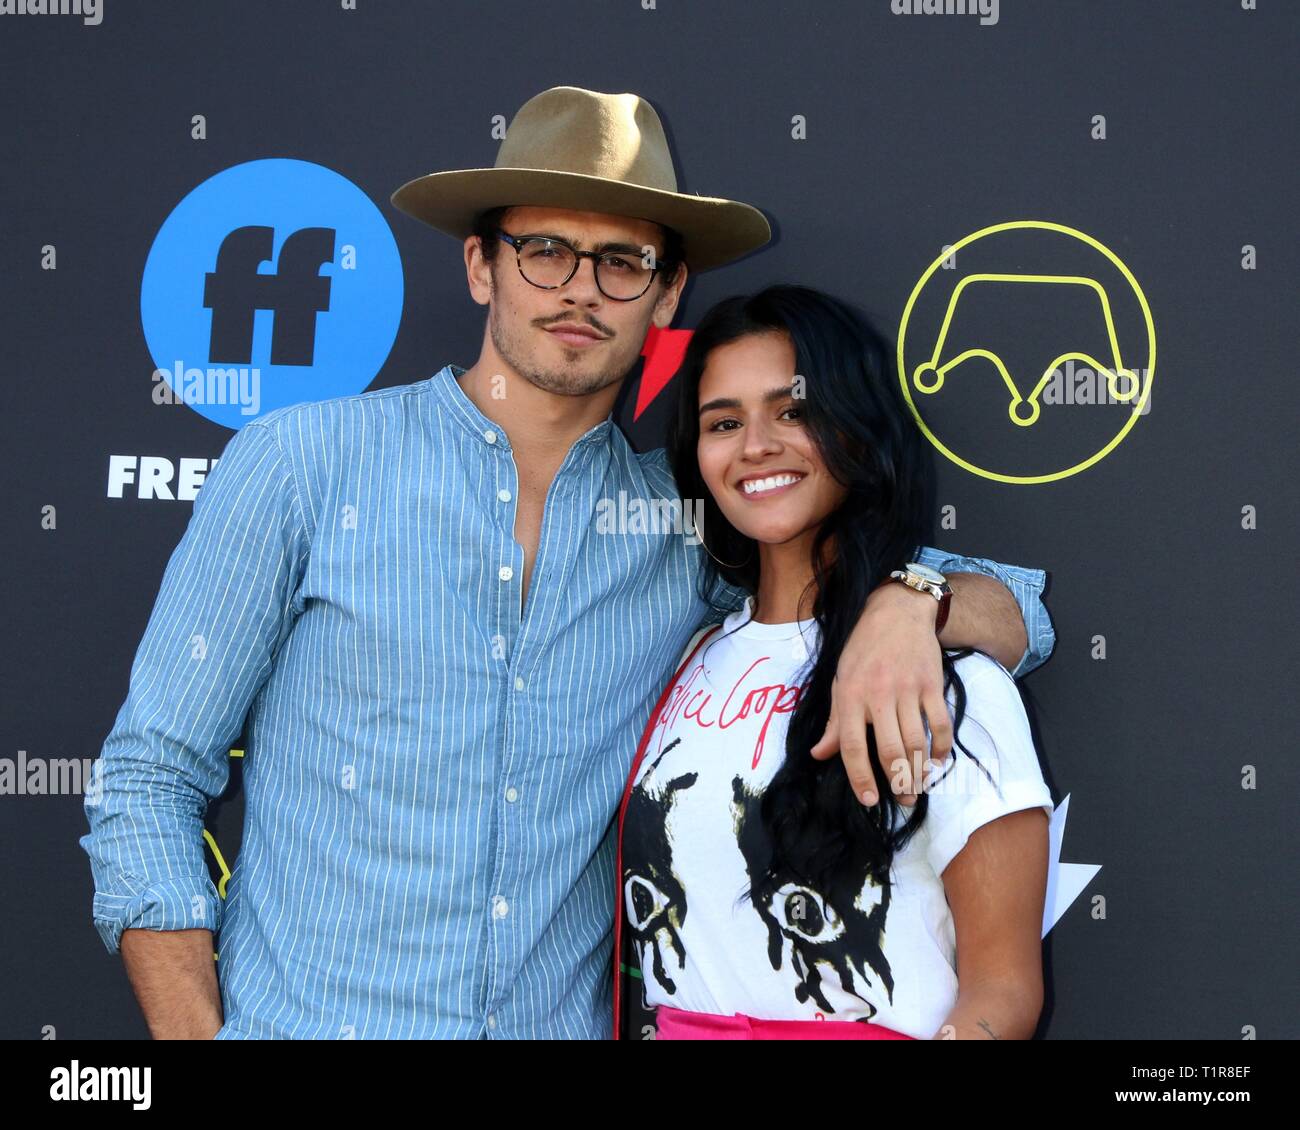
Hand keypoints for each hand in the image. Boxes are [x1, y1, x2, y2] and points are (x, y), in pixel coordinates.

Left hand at [809, 581, 953, 806]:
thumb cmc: (863, 649)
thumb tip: (819, 754)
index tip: (869, 799)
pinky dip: (941, 747)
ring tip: (917, 788)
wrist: (898, 612)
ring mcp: (908, 689)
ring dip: (919, 771)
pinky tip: (937, 761)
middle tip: (902, 801)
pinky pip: (940, 723)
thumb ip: (835, 722)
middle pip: (890, 749)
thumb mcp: (840, 680)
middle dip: (896, 782)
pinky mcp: (932, 685)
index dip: (860, 776)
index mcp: (850, 695)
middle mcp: (879, 694)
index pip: (853, 745)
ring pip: (916, 741)